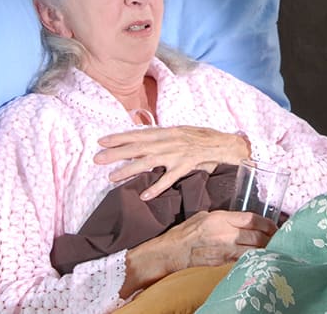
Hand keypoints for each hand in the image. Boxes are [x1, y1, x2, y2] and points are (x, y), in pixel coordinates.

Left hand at [94, 125, 250, 199]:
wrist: (229, 144)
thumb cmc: (206, 140)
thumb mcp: (183, 134)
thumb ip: (166, 139)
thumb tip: (147, 144)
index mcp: (169, 132)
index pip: (140, 134)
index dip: (120, 137)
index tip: (102, 141)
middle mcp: (171, 140)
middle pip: (138, 147)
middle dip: (116, 153)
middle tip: (96, 158)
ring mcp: (179, 152)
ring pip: (149, 161)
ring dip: (129, 169)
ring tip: (112, 178)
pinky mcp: (189, 164)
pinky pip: (170, 177)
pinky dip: (157, 186)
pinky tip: (145, 195)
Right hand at [123, 210, 275, 294]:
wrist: (170, 252)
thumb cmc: (185, 233)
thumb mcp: (204, 216)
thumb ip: (223, 217)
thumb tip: (238, 219)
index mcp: (221, 218)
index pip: (252, 219)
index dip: (267, 223)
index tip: (275, 226)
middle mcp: (225, 233)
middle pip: (256, 235)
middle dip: (270, 238)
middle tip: (278, 239)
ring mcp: (223, 249)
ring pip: (253, 249)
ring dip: (265, 249)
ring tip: (272, 248)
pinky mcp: (221, 262)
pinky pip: (242, 260)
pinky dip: (253, 259)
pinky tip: (259, 258)